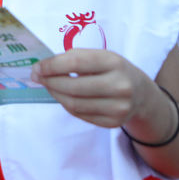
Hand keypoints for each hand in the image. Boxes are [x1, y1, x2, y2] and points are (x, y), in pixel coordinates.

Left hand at [31, 49, 156, 128]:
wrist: (141, 94)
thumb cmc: (112, 70)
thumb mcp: (99, 56)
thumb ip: (73, 58)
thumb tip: (41, 69)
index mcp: (114, 62)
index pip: (74, 63)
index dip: (51, 66)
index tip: (37, 67)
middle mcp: (120, 85)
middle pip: (73, 87)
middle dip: (49, 82)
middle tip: (37, 77)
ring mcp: (119, 107)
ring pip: (74, 104)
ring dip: (55, 94)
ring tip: (48, 86)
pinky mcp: (114, 123)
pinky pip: (80, 115)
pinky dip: (66, 105)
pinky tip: (64, 96)